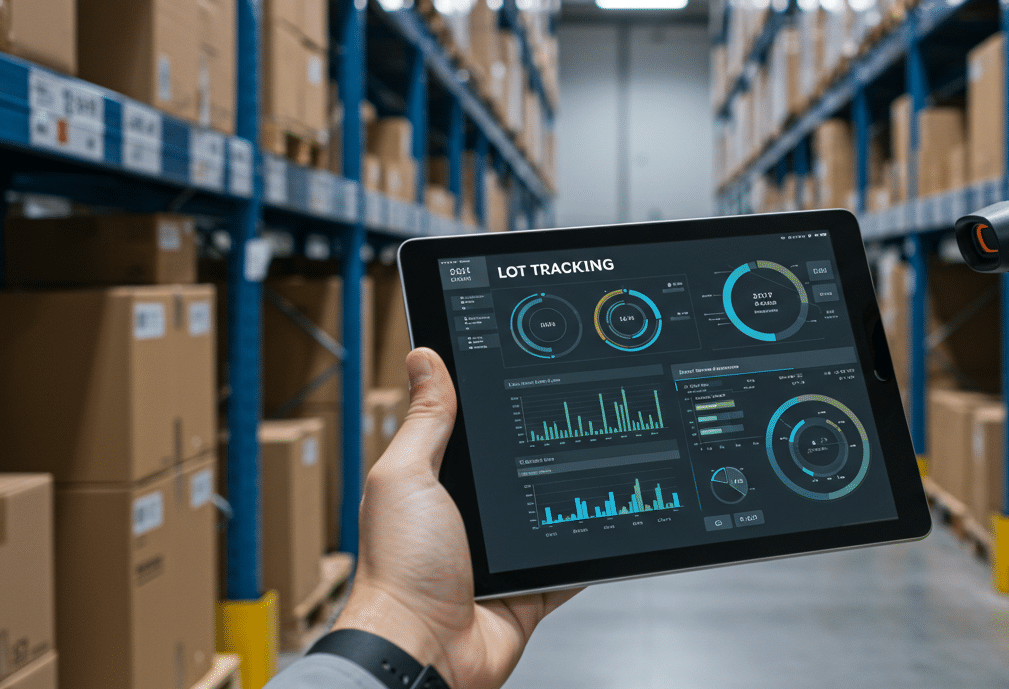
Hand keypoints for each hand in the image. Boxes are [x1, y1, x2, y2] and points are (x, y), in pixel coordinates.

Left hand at [334, 348, 581, 688]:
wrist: (425, 651)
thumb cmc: (398, 571)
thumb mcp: (406, 477)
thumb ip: (425, 421)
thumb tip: (426, 357)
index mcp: (437, 482)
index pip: (472, 429)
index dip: (493, 401)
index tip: (525, 368)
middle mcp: (471, 515)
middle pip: (520, 466)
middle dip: (543, 448)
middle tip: (575, 414)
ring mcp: (503, 553)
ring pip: (552, 509)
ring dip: (571, 495)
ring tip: (598, 460)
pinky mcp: (532, 586)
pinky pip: (573, 560)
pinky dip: (591, 544)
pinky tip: (609, 518)